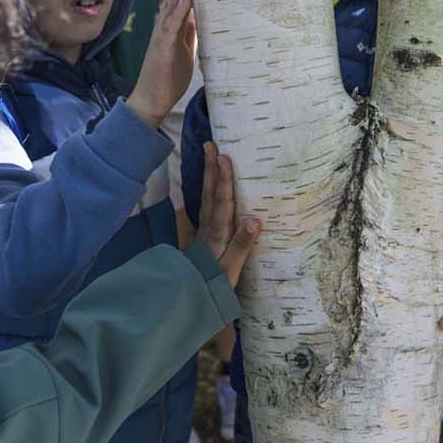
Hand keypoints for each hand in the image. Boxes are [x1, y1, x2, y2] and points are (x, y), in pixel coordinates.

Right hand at [126, 0, 195, 125]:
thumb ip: (188, 30)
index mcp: (172, 26)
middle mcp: (165, 26)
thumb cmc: (168, 75)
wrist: (153, 99)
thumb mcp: (184, 48)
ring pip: (170, 5)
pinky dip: (178, 14)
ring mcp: (162, 36)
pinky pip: (171, 29)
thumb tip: (196, 13)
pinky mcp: (163, 49)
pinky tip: (185, 1)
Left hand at [193, 141, 260, 287]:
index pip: (222, 202)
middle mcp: (209, 228)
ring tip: (210, 156)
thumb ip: (241, 245)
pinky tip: (210, 185)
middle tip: (211, 145)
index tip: (224, 158)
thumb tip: (254, 219)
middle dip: (211, 169)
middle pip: (210, 194)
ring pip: (206, 198)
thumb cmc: (213, 285)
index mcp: (218, 234)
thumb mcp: (230, 270)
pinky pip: (206, 205)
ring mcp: (204, 231)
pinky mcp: (203, 235)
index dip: (224, 180)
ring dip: (209, 176)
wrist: (188, 297)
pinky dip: (208, 190)